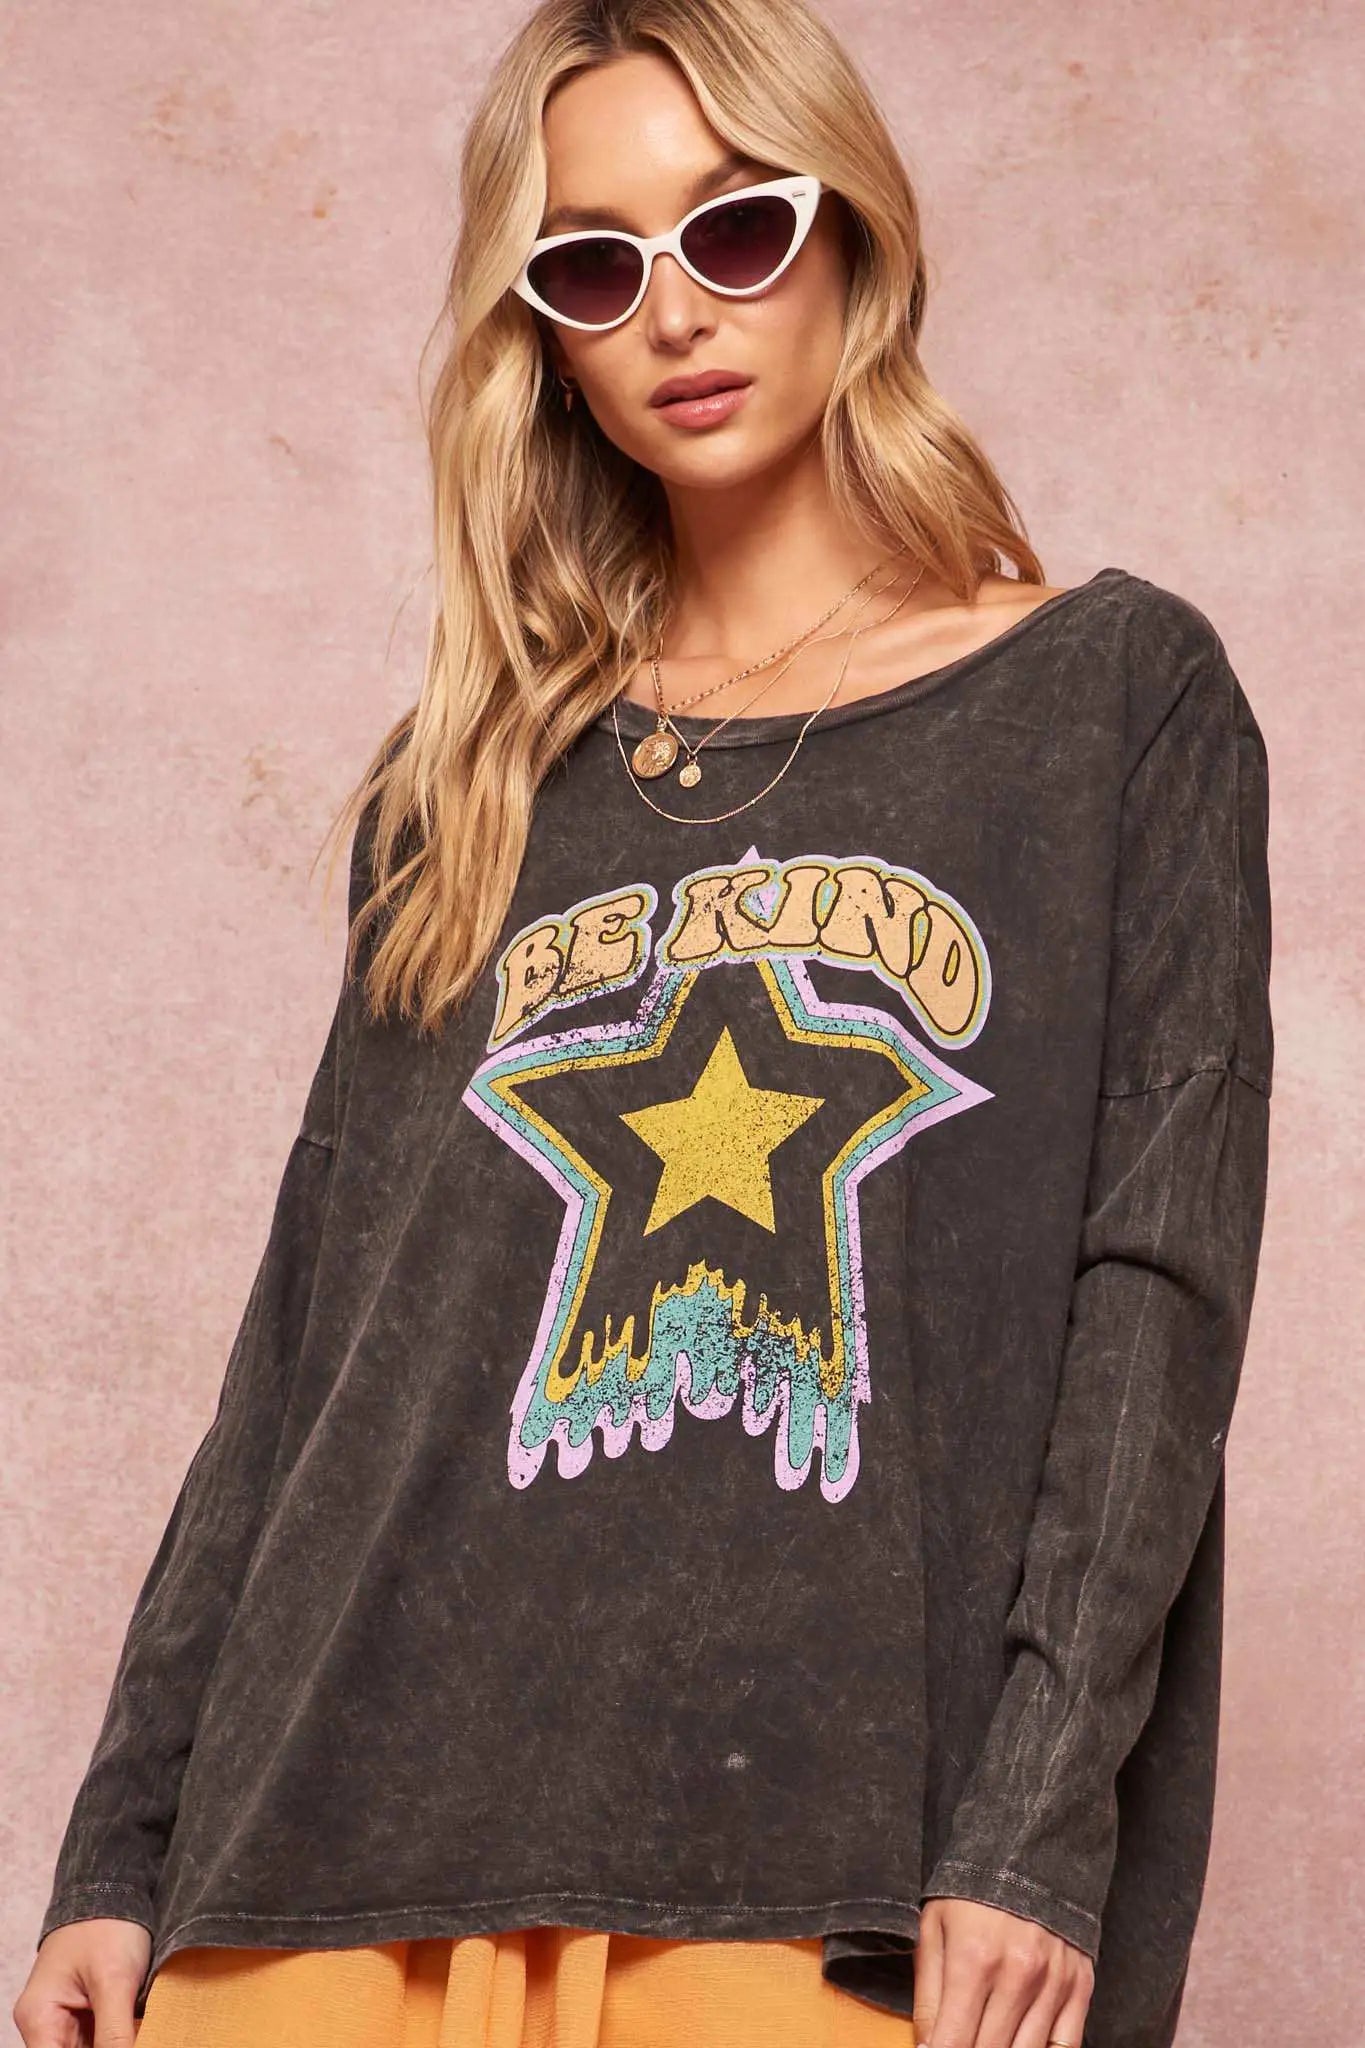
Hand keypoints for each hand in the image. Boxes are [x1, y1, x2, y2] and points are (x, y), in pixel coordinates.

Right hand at [12, 1917, 151, 2047]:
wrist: (114, 1886)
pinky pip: (100, 2038)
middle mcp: (46, 2024)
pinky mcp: (86, 2012)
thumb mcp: (115, 1981)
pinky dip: (119, 2037)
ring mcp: (66, 2019)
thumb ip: (115, 2033)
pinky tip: (138, 2030)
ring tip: (139, 2031)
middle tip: (138, 2038)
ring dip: (115, 2044)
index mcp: (39, 2018)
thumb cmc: (107, 1925)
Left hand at [912, 1896, 1094, 2047]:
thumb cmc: (970, 1895)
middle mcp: (1017, 1976)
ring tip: (988, 2039)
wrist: (1027, 1852)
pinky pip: (1065, 2046)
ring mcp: (1052, 1984)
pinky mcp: (1079, 1987)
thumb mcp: (932, 1930)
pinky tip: (1021, 2043)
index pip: (953, 2043)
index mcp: (973, 1960)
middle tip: (962, 2040)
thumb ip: (927, 1996)